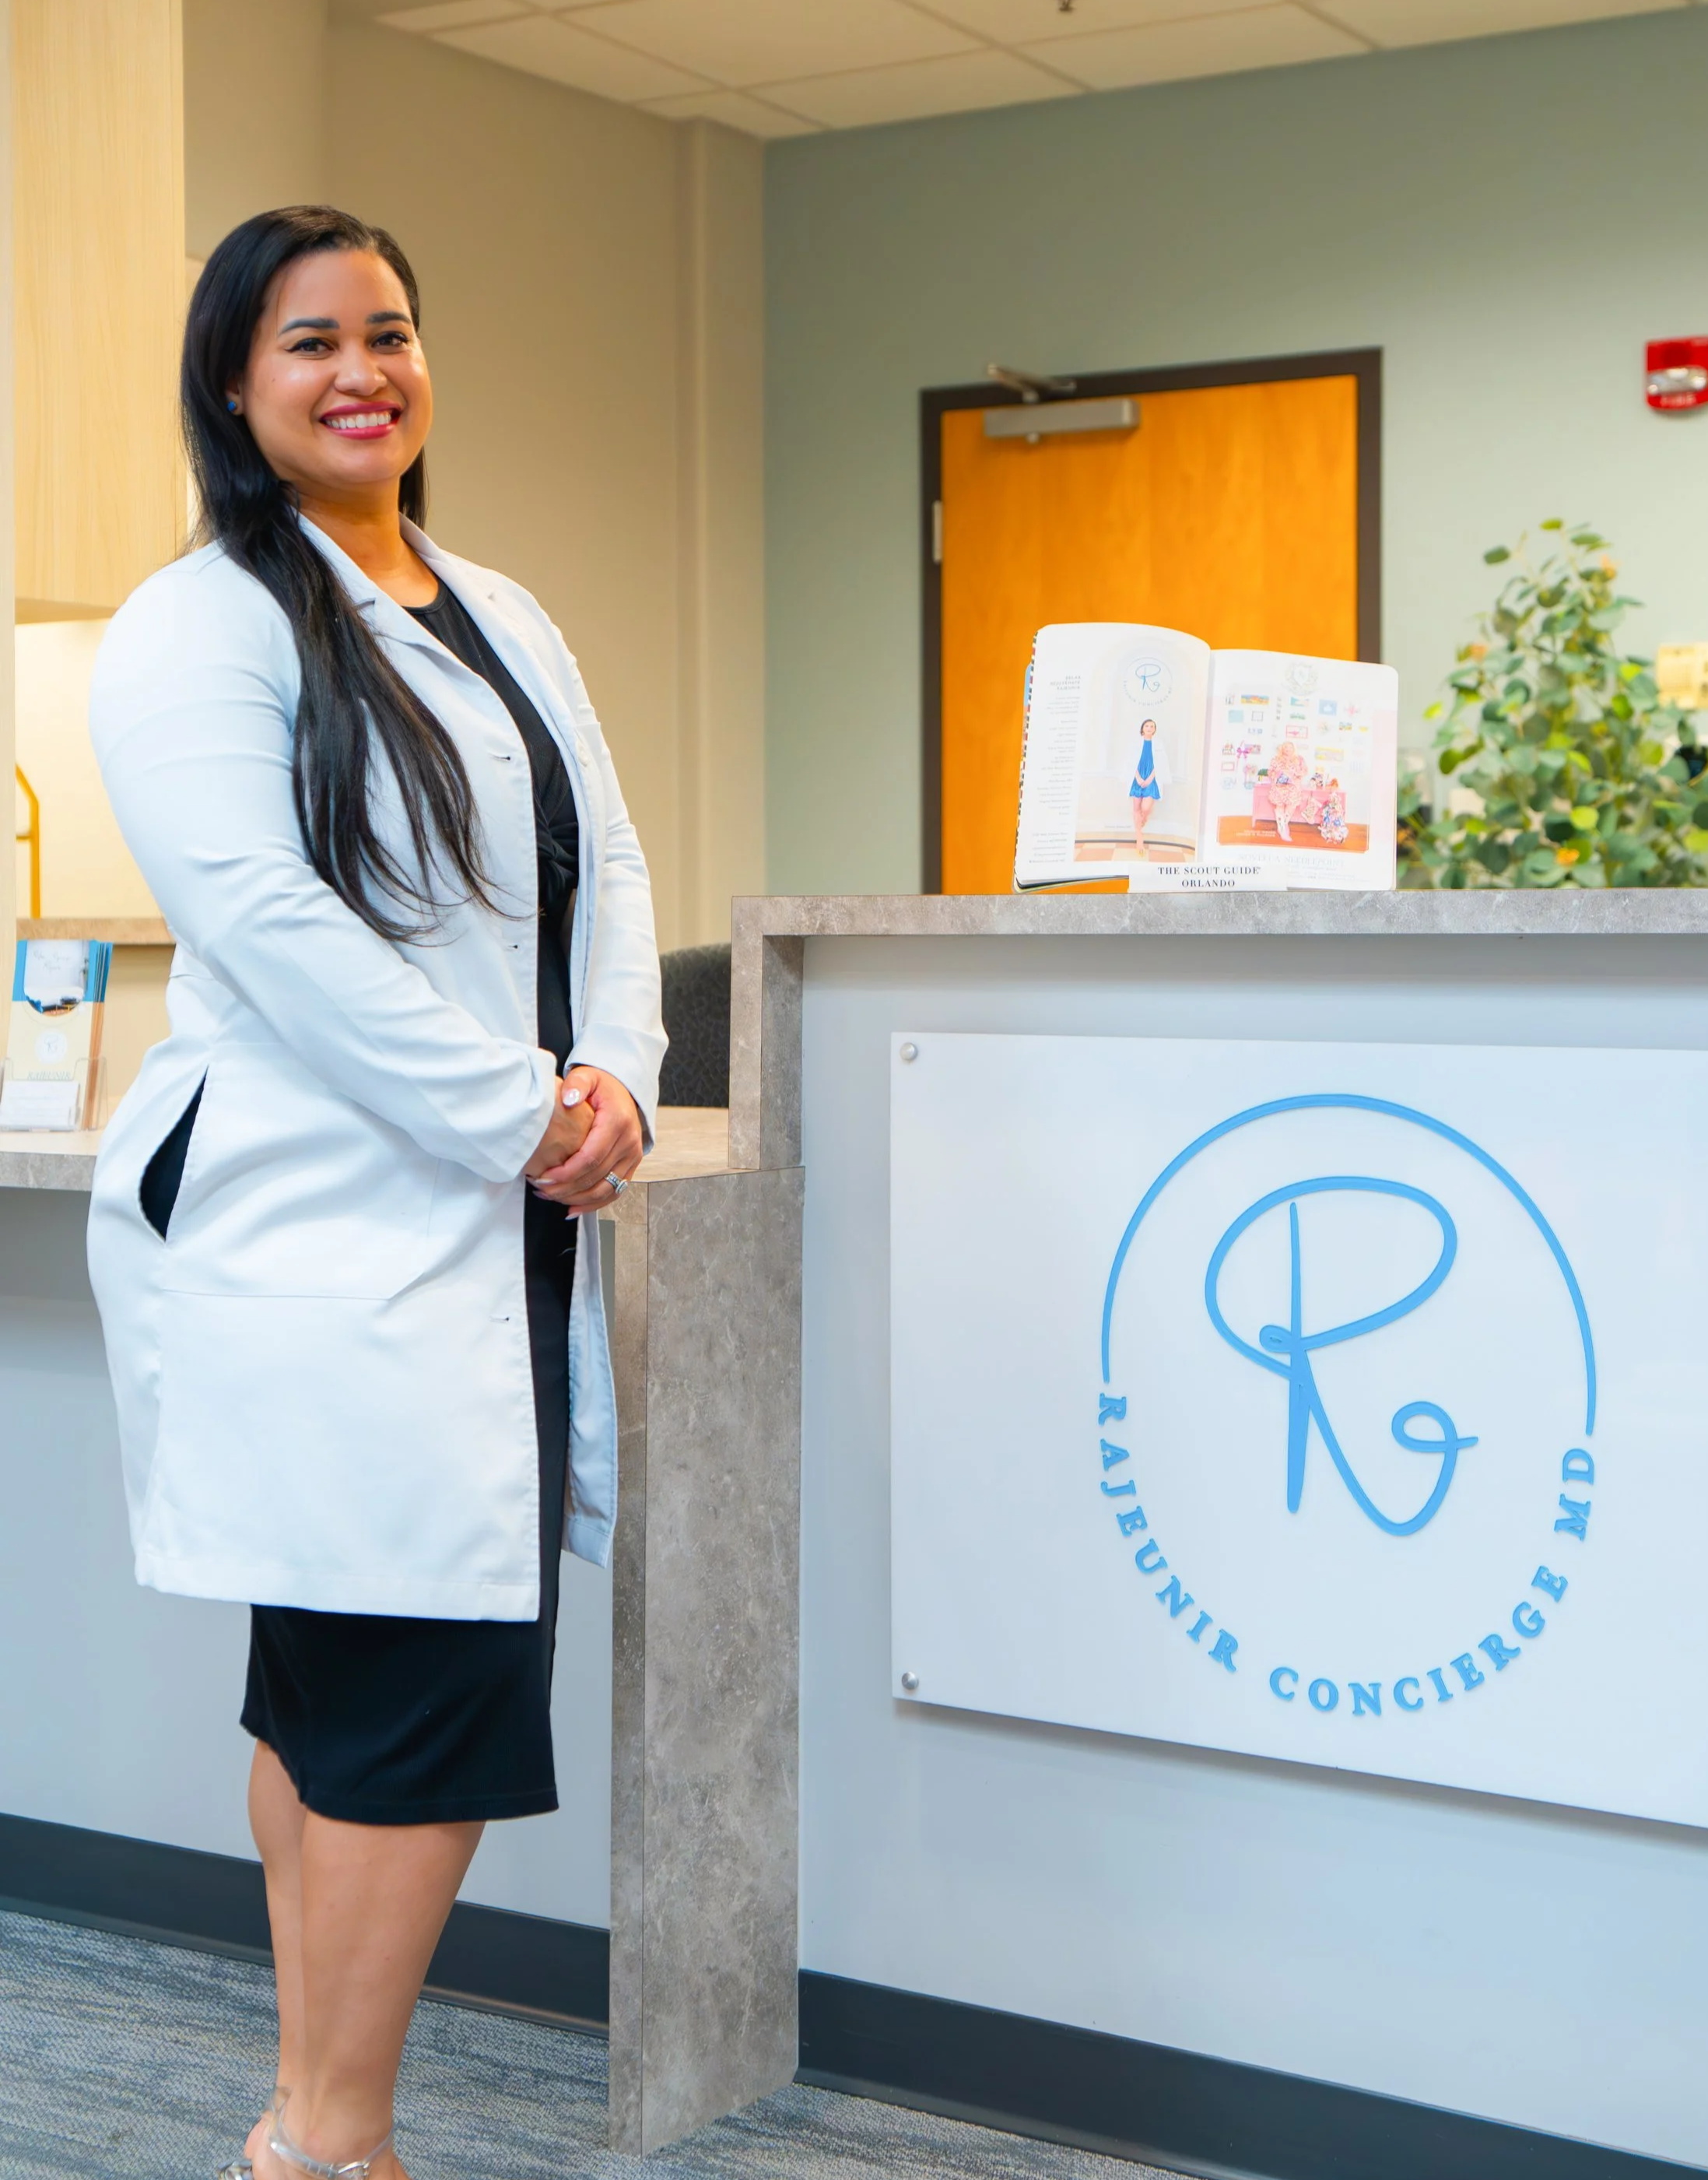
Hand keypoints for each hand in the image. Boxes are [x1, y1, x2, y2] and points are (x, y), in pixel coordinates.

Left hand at [529, 1066, 642, 1209]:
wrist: (625, 1090)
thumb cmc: (602, 1086)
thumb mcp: (588, 1076)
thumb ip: (577, 1084)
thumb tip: (568, 1098)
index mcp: (617, 1122)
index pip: (591, 1157)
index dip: (566, 1172)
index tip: (544, 1177)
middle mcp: (629, 1142)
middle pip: (596, 1177)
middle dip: (566, 1188)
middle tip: (540, 1189)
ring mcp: (633, 1156)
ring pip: (606, 1190)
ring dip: (577, 1199)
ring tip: (551, 1198)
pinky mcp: (631, 1165)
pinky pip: (615, 1192)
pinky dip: (593, 1205)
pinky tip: (572, 1208)